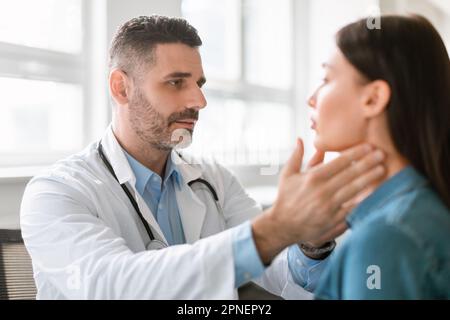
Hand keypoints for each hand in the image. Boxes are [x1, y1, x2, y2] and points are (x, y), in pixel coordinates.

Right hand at [252, 138, 385, 263]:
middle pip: (350, 174)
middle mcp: (322, 191)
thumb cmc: (285, 198)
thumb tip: (302, 139)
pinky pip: (353, 207)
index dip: (355, 153)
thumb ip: (297, 156)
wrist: (282, 225)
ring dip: (370, 178)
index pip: (339, 162)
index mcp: (312, 177)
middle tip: (381, 154)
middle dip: (368, 162)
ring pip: (354, 189)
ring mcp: (329, 206)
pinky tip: (374, 192)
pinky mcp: (333, 220)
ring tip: (382, 169)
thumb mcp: (287, 175)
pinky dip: (364, 199)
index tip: (368, 146)